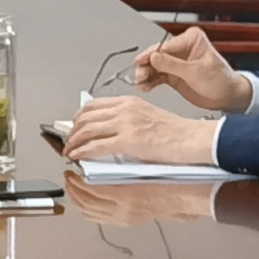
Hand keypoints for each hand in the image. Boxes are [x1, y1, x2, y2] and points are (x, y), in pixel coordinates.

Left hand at [61, 168, 217, 227]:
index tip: (72, 168)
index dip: (77, 179)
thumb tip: (96, 158)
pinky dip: (85, 208)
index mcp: (125, 194)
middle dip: (72, 189)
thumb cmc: (165, 179)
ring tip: (72, 186)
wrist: (180, 195)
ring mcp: (121, 218)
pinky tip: (83, 200)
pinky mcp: (122, 222)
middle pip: (85, 202)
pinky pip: (96, 218)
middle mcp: (121, 210)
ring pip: (88, 211)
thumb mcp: (141, 165)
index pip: (90, 188)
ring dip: (76, 199)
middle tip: (68, 176)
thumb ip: (118, 165)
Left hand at [62, 91, 224, 169]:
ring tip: (69, 152)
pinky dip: (82, 152)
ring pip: (87, 130)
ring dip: (74, 142)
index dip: (79, 117)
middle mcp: (125, 109)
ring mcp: (126, 123)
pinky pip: (96, 146)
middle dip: (72, 131)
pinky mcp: (128, 140)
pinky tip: (77, 157)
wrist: (191, 140)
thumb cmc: (175, 133)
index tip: (74, 127)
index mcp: (129, 101)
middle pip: (86, 117)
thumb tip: (109, 131)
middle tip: (68, 142)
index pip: (94, 105)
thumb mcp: (147, 117)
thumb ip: (127, 120)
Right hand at [129, 26, 248, 112]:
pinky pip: (158, 76)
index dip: (151, 55)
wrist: (227, 97)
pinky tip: (145, 86)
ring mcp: (176, 62)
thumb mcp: (196, 72)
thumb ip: (173, 65)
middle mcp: (182, 48)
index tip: (141, 62)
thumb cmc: (221, 80)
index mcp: (191, 40)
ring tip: (141, 83)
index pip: (166, 46)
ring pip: (155, 66)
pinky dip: (151, 81)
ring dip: (147, 74)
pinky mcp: (173, 74)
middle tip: (139, 75)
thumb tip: (153, 57)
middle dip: (147, 65)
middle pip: (157, 55)